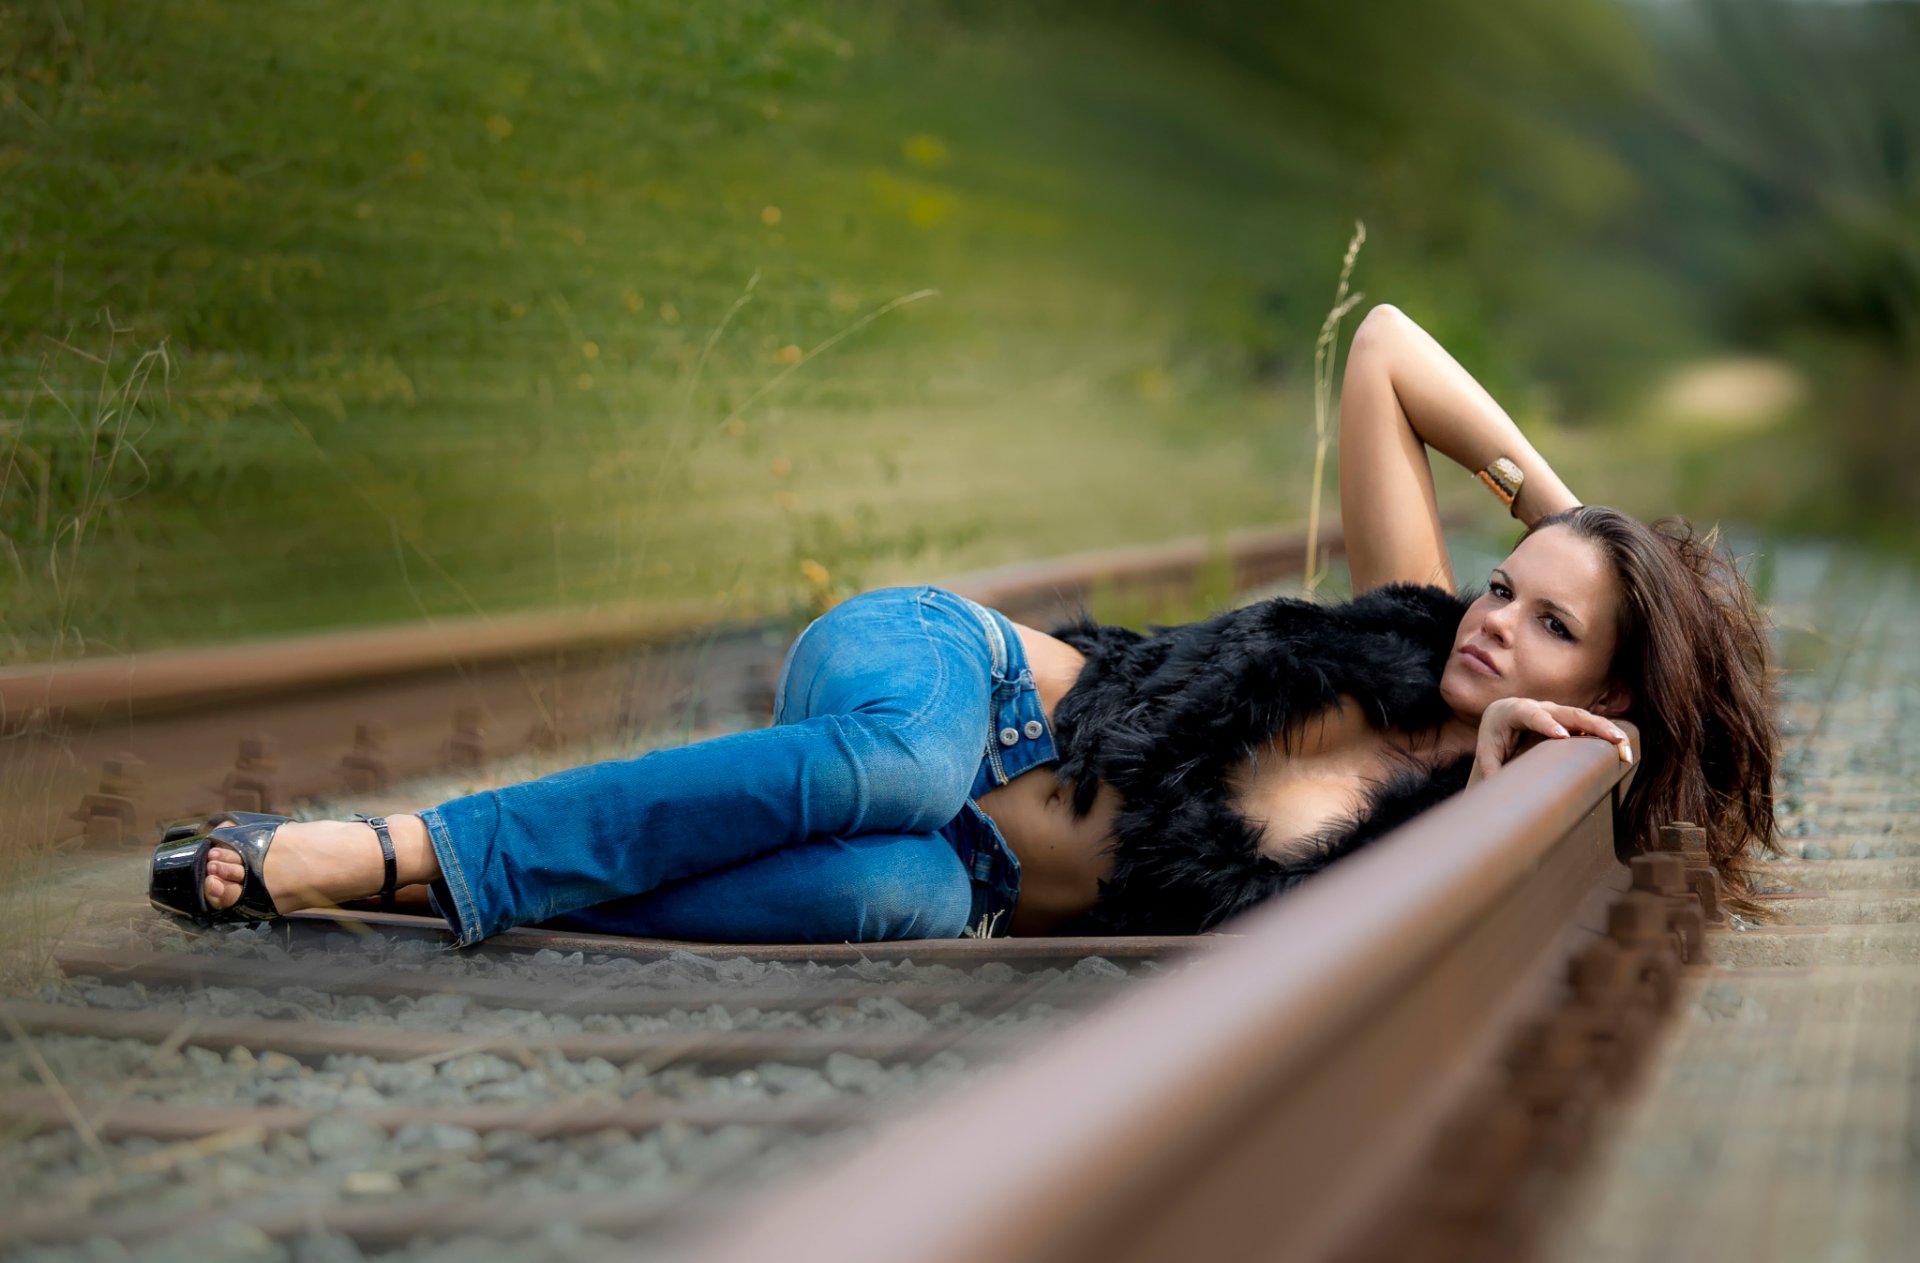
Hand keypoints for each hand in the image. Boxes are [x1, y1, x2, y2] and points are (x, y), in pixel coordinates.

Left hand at [1468, 697, 1632, 785]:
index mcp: (1516, 711)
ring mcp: (1558, 712)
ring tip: (1625, 748)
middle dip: (1592, 726)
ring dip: (1607, 731)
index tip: (1562, 736)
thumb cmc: (1494, 735)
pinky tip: (1623, 749)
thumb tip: (1496, 792)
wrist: (1501, 716)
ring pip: (1584, 718)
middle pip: (1569, 713)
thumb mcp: (1487, 751)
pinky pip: (1589, 725)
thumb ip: (1491, 769)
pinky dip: (1605, 735)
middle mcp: (1541, 707)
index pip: (1533, 716)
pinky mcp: (1569, 720)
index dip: (1547, 724)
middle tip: (1613, 740)